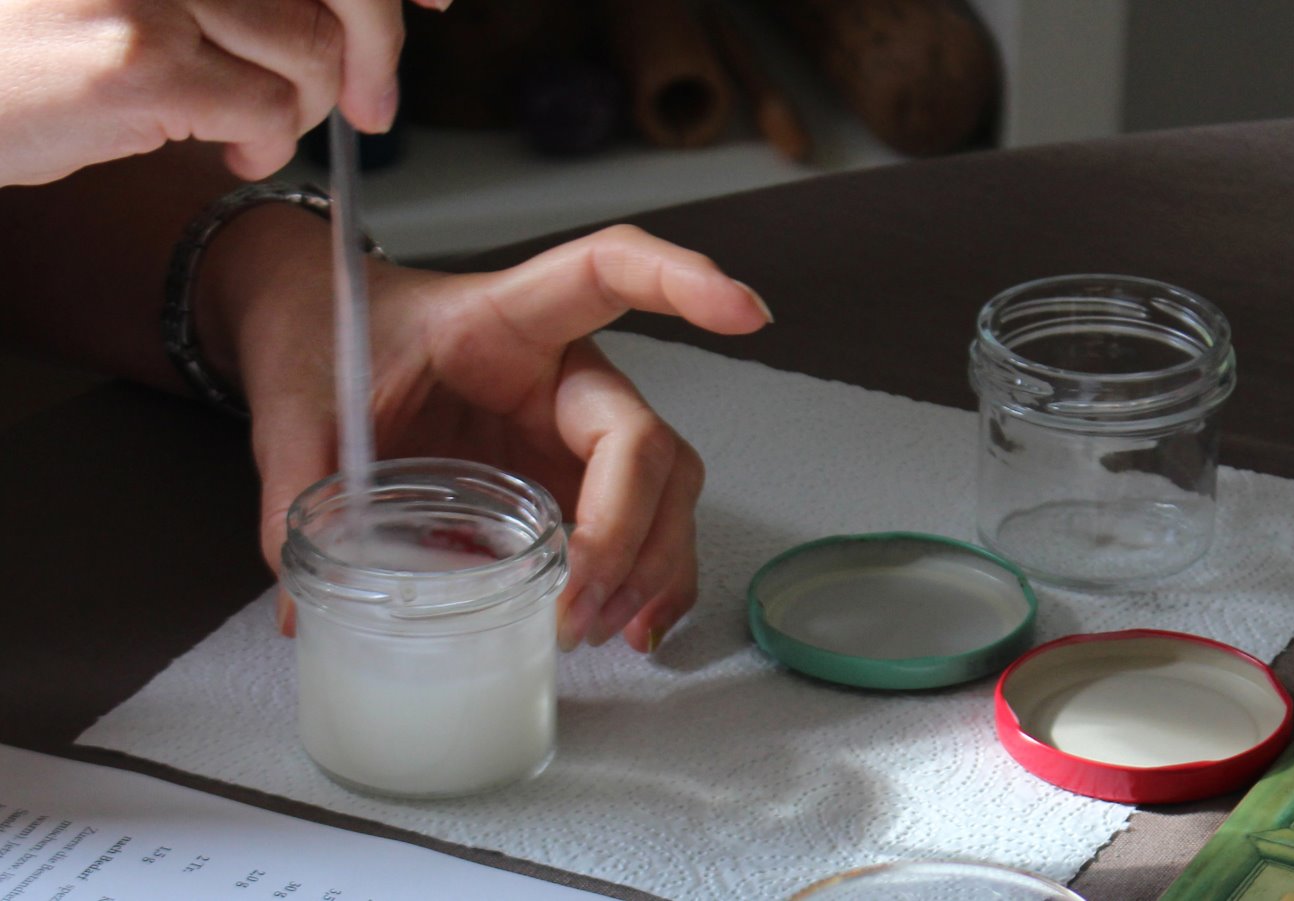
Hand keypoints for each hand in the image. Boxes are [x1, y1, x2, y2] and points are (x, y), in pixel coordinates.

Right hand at [0, 0, 447, 186]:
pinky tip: (229, 146)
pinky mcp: (140, 58)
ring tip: (254, 123)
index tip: (435, 4)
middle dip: (375, 49)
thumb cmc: (38, 34)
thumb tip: (369, 6)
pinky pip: (271, 106)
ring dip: (304, 105)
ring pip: (312, 48)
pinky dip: (267, 139)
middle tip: (371, 106)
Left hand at [199, 218, 771, 651]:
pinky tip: (636, 625)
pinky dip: (652, 577)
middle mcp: (561, 375)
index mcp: (502, 320)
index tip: (742, 312)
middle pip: (645, 440)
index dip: (681, 283)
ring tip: (599, 631)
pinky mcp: (568, 480)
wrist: (316, 339)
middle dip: (628, 530)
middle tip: (573, 606)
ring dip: (648, 565)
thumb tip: (305, 604)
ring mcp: (572, 431)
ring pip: (664, 491)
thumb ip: (300, 486)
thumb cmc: (324, 341)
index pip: (607, 275)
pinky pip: (643, 525)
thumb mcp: (297, 402)